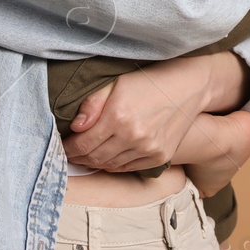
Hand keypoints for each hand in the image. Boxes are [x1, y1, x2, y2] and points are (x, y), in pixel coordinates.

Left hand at [63, 57, 212, 171]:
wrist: (188, 87)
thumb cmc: (149, 81)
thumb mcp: (116, 83)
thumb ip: (92, 104)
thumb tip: (75, 127)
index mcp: (118, 116)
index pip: (83, 143)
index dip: (68, 148)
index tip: (62, 146)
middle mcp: (133, 137)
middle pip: (94, 158)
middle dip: (78, 157)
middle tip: (70, 154)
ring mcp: (148, 149)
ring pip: (110, 165)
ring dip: (94, 163)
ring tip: (86, 156)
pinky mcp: (159, 157)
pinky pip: (128, 168)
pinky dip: (113, 165)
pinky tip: (107, 158)